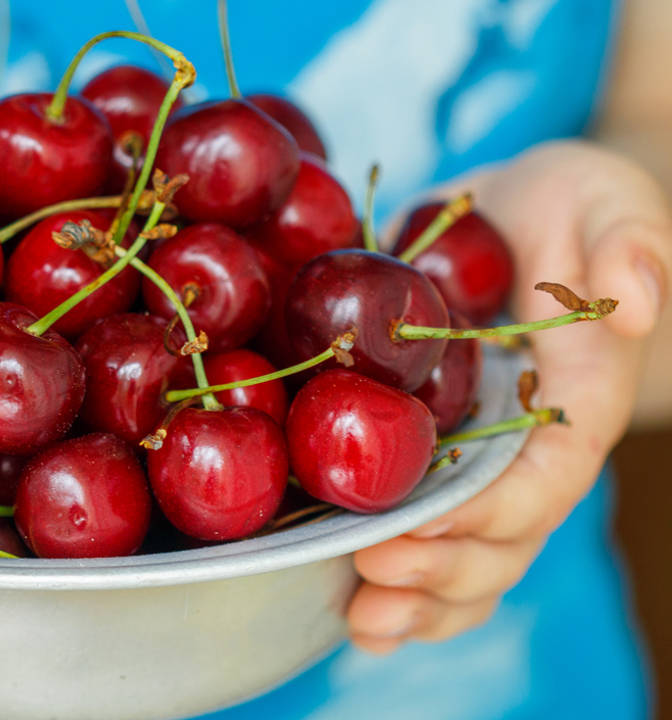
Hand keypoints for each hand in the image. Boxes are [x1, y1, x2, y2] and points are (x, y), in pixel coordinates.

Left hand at [347, 141, 670, 652]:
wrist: (520, 219)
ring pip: (474, 559)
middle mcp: (537, 448)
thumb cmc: (568, 207)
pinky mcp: (444, 465)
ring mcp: (492, 466)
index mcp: (579, 398)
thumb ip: (628, 240)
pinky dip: (404, 588)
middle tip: (371, 574)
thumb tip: (634, 301)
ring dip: (421, 601)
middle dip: (445, 569)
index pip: (548, 472)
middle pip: (508, 537)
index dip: (493, 508)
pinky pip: (437, 544)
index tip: (427, 522)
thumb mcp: (601, 197)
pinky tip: (356, 617)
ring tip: (363, 623)